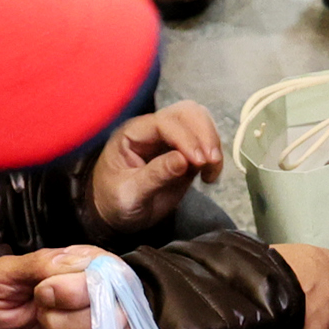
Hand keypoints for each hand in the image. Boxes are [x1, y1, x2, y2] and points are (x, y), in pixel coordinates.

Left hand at [89, 102, 224, 234]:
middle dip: (204, 133)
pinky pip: (205, 143)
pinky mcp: (186, 153)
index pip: (164, 122)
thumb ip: (154, 176)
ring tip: (211, 170)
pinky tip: (210, 176)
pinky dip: (214, 156)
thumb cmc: (115, 202)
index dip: (185, 138)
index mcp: (133, 134)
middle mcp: (153, 130)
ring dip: (212, 142)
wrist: (117, 215)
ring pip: (200, 121)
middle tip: (211, 161)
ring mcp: (171, 139)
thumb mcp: (129, 194)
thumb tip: (184, 160)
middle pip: (186, 112)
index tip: (199, 162)